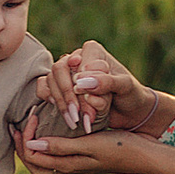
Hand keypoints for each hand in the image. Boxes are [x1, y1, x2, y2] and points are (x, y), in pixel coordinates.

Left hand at [17, 117, 166, 173]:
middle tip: (22, 123)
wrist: (147, 155)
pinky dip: (49, 140)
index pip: (32, 157)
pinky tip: (55, 124)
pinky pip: (59, 151)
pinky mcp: (86, 154)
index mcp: (68, 165)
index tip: (33, 115)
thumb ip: (61, 146)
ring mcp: (78, 161)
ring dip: (35, 144)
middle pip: (35, 164)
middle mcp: (70, 165)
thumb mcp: (90, 144)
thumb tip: (31, 146)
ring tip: (34, 124)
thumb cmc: (120, 148)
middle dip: (22, 145)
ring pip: (46, 159)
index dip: (25, 138)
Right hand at [45, 43, 163, 134]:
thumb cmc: (130, 95)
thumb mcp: (124, 87)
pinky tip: (63, 111)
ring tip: (74, 121)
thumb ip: (106, 82)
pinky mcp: (61, 88)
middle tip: (77, 115)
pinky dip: (49, 99)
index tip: (89, 100)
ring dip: (61, 102)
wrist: (130, 112)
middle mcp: (77, 58)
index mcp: (93, 52)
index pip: (77, 63)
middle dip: (67, 95)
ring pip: (50, 80)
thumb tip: (81, 81)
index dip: (79, 83)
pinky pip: (44, 87)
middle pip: (59, 69)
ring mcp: (67, 73)